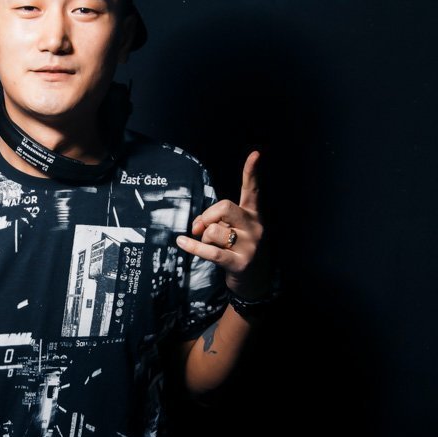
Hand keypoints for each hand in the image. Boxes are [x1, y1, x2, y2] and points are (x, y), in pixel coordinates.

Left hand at [175, 151, 272, 299]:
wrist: (255, 282)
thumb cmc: (239, 251)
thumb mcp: (233, 231)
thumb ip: (216, 221)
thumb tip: (197, 224)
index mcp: (253, 215)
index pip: (252, 190)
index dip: (252, 172)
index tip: (255, 154)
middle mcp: (255, 227)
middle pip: (225, 207)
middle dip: (207, 216)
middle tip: (199, 228)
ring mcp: (250, 245)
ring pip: (214, 231)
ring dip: (203, 238)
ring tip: (210, 247)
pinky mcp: (241, 263)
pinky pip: (211, 251)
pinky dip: (193, 247)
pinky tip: (182, 242)